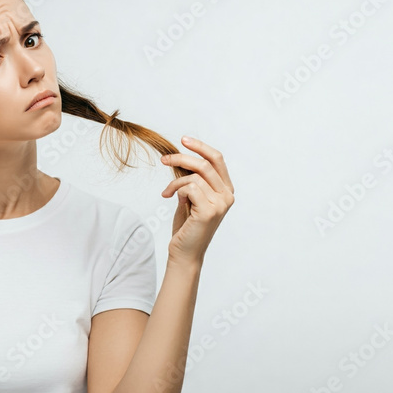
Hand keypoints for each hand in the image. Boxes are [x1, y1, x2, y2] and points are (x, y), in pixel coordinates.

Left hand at [159, 136, 234, 266]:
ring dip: (175, 182)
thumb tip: (183, 157)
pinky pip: (189, 188)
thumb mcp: (192, 197)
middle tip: (164, 159)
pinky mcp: (209, 211)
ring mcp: (220, 204)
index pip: (217, 159)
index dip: (201, 146)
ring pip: (194, 177)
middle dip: (182, 158)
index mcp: (226, 190)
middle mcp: (227, 196)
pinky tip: (171, 198)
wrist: (185, 252)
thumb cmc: (187, 226)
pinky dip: (177, 190)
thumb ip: (194, 179)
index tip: (184, 140)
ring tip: (168, 192)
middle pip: (205, 164)